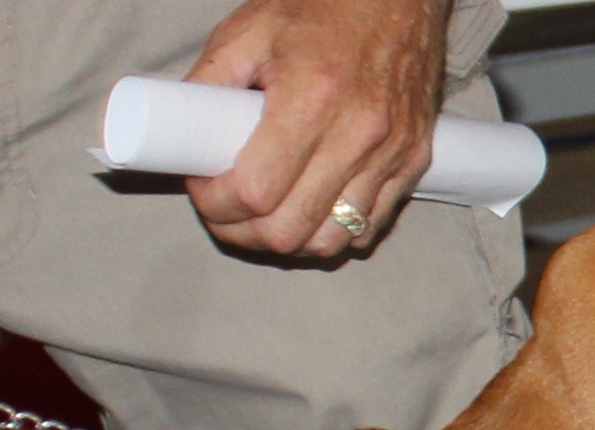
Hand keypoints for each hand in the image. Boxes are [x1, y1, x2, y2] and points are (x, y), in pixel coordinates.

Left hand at [183, 0, 445, 258]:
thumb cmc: (325, 4)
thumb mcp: (251, 28)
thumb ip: (210, 81)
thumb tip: (181, 132)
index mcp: (312, 96)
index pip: (255, 191)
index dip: (216, 204)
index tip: (202, 190)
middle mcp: (358, 132)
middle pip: (289, 230)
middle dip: (242, 233)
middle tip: (224, 212)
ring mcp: (390, 152)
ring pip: (330, 241)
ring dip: (287, 242)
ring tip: (263, 221)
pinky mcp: (413, 160)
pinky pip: (370, 227)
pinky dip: (333, 233)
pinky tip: (310, 212)